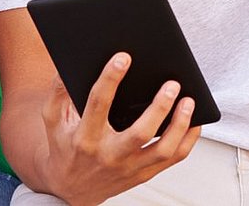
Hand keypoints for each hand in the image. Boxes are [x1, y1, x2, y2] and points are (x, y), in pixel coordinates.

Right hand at [36, 52, 202, 205]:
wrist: (68, 191)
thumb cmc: (65, 149)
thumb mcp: (54, 122)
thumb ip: (58, 93)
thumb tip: (66, 66)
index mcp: (85, 138)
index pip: (98, 105)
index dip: (110, 79)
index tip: (123, 57)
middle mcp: (109, 154)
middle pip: (139, 133)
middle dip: (158, 108)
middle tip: (172, 84)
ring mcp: (130, 166)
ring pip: (163, 149)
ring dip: (180, 124)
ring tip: (188, 100)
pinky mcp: (144, 174)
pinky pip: (173, 158)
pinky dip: (188, 139)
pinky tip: (194, 120)